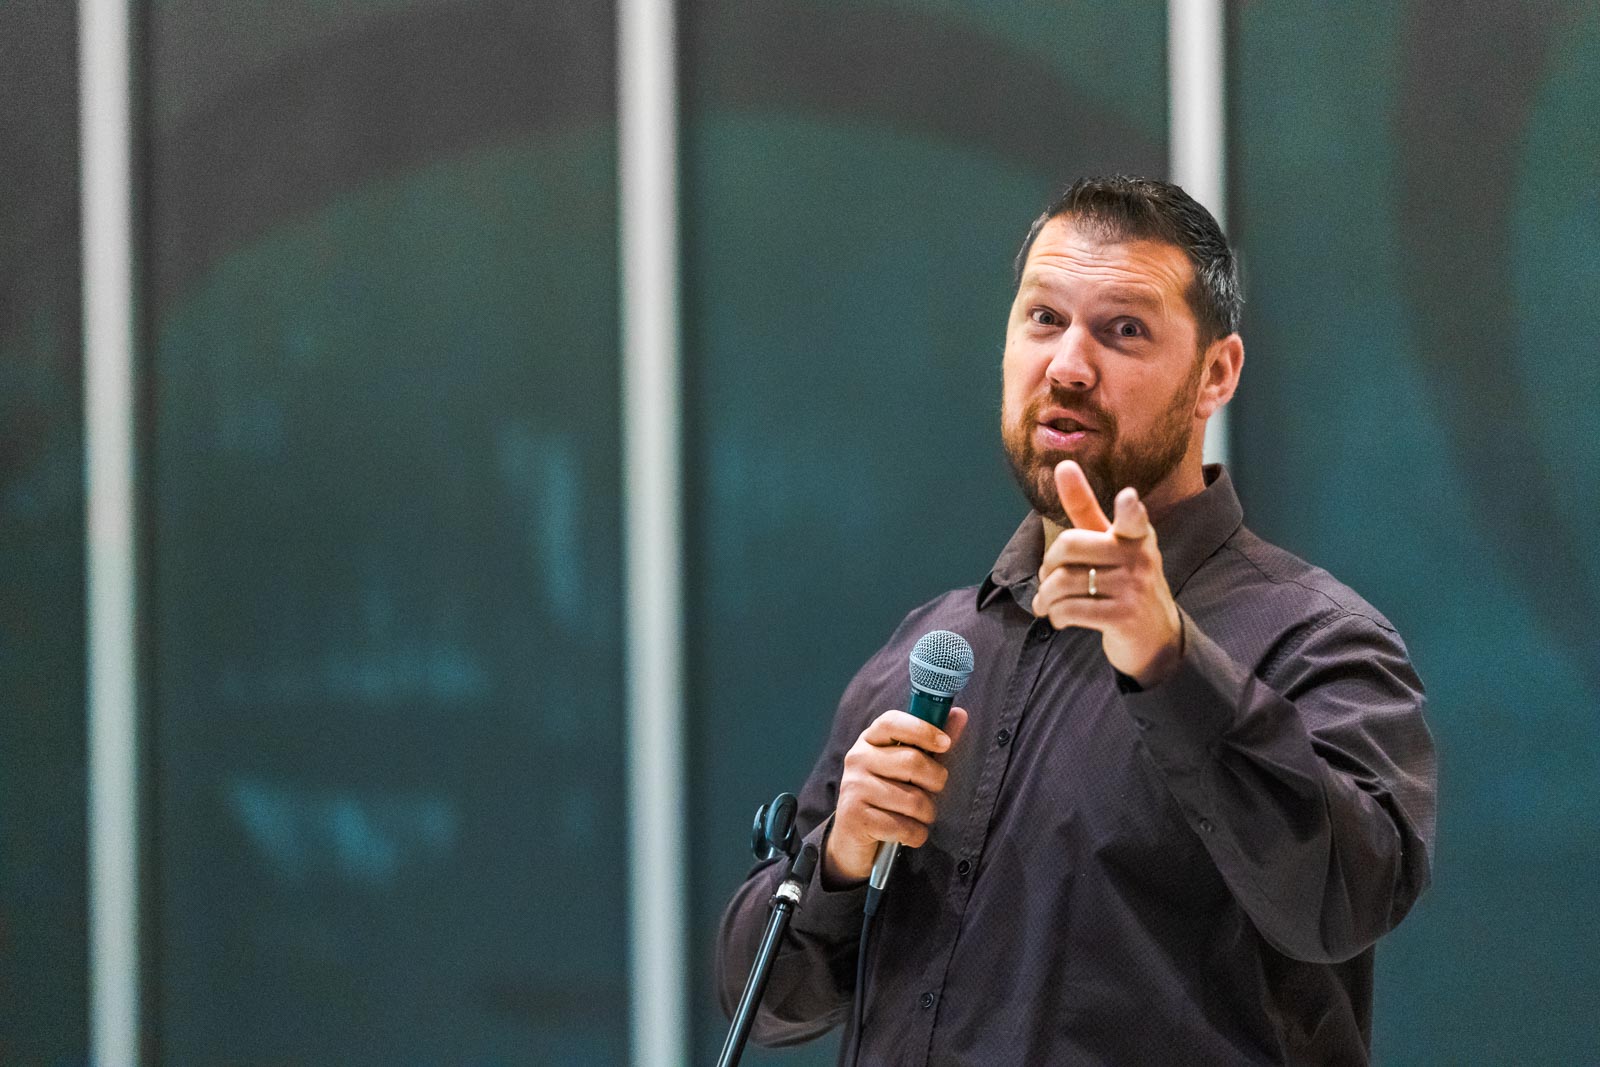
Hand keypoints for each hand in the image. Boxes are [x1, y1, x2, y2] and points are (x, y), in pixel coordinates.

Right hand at [823, 706, 969, 886]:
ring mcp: (853, 788)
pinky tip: (907, 833)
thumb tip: (959, 714)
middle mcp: (857, 759)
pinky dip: (916, 835)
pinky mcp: (855, 819)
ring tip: (918, 816)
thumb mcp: (908, 767)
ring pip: (913, 801)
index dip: (923, 730)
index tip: (945, 743)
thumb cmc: (888, 795)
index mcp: (869, 740)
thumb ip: (932, 742)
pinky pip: (905, 828)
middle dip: (935, 782)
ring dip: (927, 814)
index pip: (893, 722)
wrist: (854, 836)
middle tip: (932, 792)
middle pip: (913, 762)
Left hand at [1030, 460, 1182, 686]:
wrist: (1156, 637)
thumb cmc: (1124, 581)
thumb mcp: (1108, 543)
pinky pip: (1069, 610)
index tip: (1128, 498)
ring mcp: (1134, 588)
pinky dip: (1055, 615)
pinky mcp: (1123, 617)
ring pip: (1062, 582)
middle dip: (1046, 566)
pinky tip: (1059, 617)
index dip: (1129, 508)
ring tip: (1047, 603)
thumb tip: (1062, 464)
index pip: (1133, 518)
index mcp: (1136, 534)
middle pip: (1068, 545)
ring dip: (1045, 597)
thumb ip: (1084, 507)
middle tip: (1048, 580)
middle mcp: (1139, 557)